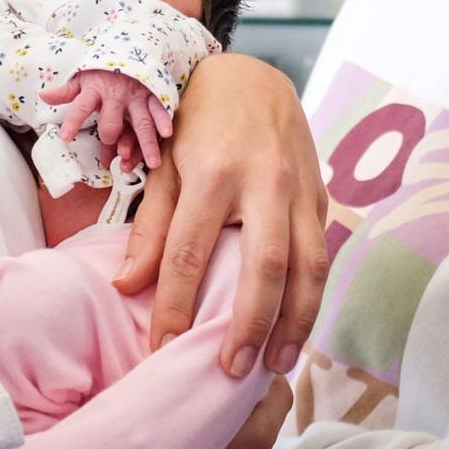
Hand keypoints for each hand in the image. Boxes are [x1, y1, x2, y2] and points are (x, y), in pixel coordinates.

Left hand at [42, 70, 173, 170]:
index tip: (65, 137)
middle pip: (112, 120)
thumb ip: (65, 92)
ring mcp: (135, 96)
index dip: (73, 121)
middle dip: (111, 136)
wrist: (129, 47)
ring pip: (140, 121)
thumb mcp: (81, 79)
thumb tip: (43, 96)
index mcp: (94, 91)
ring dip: (144, 142)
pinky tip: (165, 134)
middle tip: (115, 152)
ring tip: (150, 162)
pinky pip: (158, 109)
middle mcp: (115, 96)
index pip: (80, 107)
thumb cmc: (102, 71)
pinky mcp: (152, 95)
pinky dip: (163, 120)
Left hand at [115, 54, 328, 377]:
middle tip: (231, 373)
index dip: (176, 307)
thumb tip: (128, 287)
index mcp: (212, 172)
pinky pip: (321, 253)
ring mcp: (299, 188)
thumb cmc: (196, 120)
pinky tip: (296, 329)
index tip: (163, 350)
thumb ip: (150, 227)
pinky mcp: (320, 194)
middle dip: (250, 326)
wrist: (251, 75)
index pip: (190, 253)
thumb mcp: (164, 163)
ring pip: (309, 267)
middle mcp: (263, 181)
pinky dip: (312, 296)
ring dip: (296, 323)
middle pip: (265, 268)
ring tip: (277, 366)